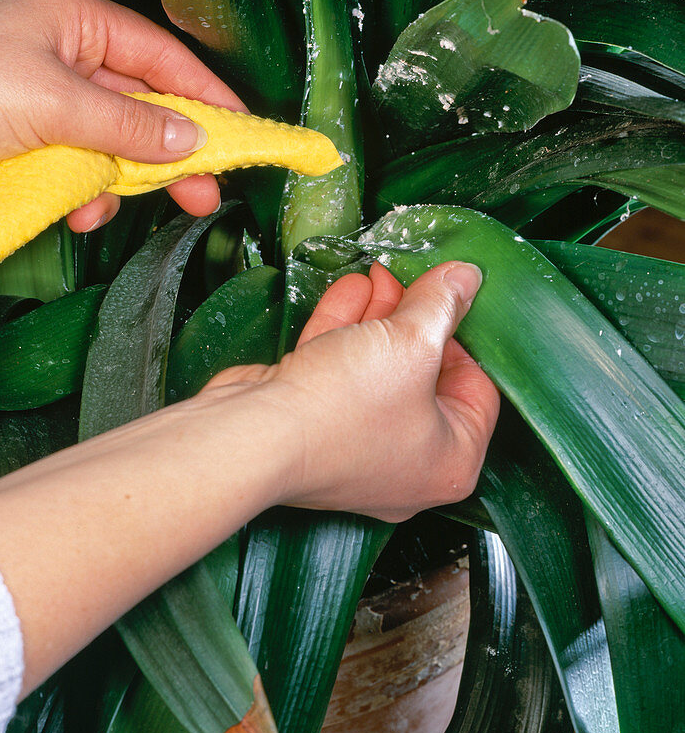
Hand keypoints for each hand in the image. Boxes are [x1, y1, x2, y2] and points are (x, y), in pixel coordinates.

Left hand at [0, 0, 244, 228]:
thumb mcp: (59, 104)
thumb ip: (131, 127)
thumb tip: (192, 141)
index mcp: (76, 20)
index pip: (161, 57)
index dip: (206, 95)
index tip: (242, 132)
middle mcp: (64, 54)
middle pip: (139, 104)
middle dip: (168, 151)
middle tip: (205, 192)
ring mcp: (42, 99)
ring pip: (108, 143)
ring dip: (116, 178)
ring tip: (110, 204)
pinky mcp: (22, 140)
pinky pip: (74, 166)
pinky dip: (80, 190)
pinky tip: (74, 210)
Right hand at [200, 260, 499, 522]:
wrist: (255, 436)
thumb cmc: (344, 408)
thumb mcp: (413, 341)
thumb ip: (443, 303)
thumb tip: (466, 277)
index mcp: (450, 460)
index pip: (477, 389)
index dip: (464, 335)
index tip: (450, 294)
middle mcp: (407, 461)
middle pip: (424, 375)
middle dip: (414, 317)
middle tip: (412, 276)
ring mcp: (356, 444)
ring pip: (377, 369)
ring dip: (378, 317)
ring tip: (380, 271)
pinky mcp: (315, 425)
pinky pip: (341, 373)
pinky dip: (345, 331)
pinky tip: (350, 289)